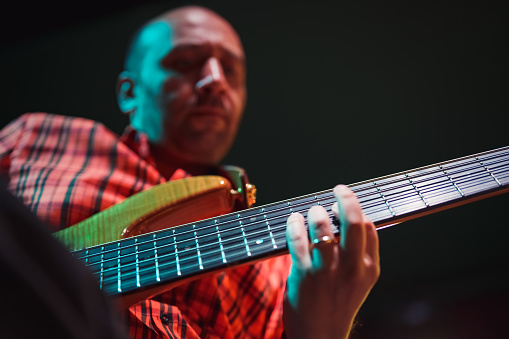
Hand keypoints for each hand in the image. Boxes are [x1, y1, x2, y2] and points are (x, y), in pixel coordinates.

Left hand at [283, 185, 379, 338]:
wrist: (321, 336)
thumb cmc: (338, 303)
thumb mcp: (359, 281)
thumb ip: (358, 253)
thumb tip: (349, 218)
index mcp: (369, 268)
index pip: (369, 227)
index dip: (357, 209)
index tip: (345, 201)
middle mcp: (351, 268)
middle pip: (353, 222)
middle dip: (346, 198)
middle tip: (339, 189)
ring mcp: (327, 271)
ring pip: (323, 227)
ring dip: (316, 212)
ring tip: (313, 211)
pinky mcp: (304, 275)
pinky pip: (298, 239)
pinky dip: (295, 224)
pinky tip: (294, 220)